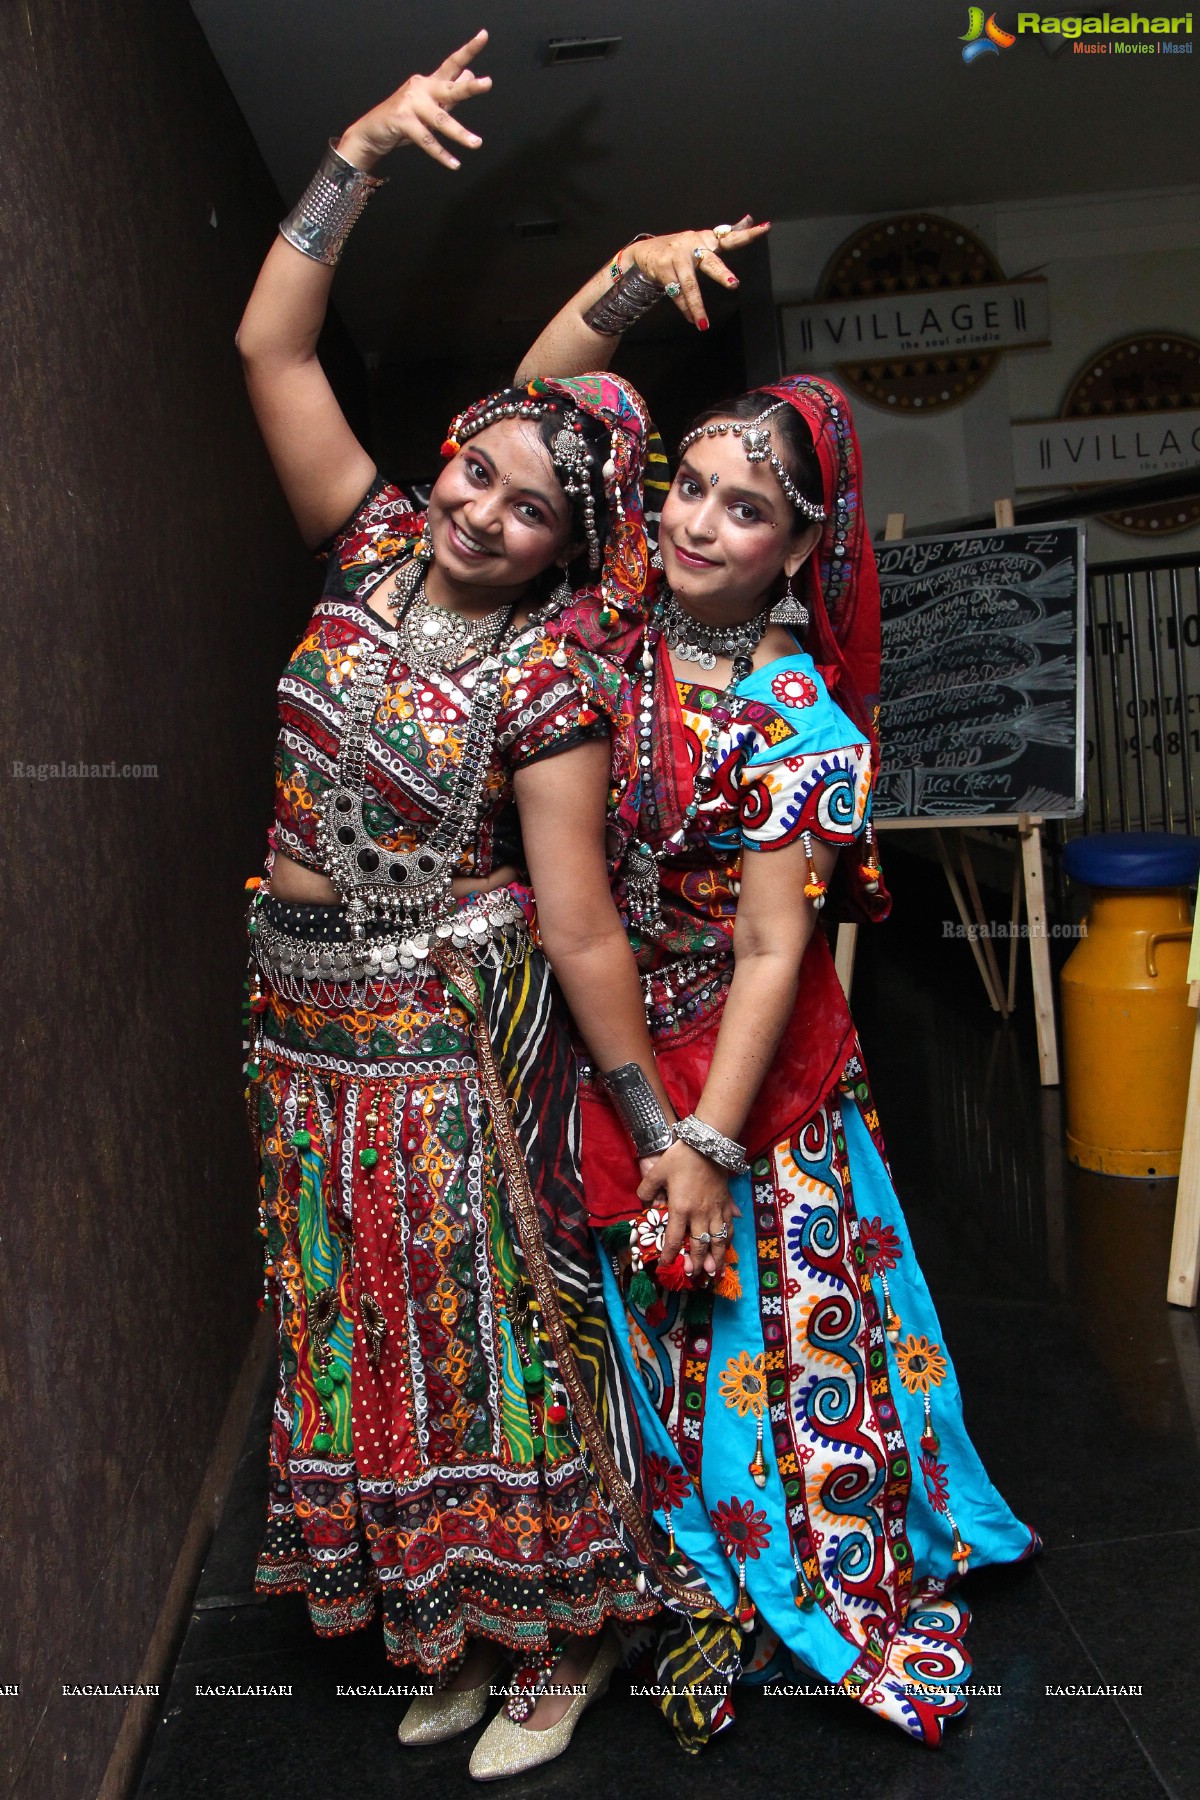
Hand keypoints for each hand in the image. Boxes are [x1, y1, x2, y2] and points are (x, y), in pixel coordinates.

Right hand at [336, 29, 492, 171]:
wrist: (372, 131)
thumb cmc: (404, 118)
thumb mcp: (430, 105)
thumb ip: (450, 93)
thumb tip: (470, 75)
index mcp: (430, 83)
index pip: (452, 64)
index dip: (469, 50)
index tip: (484, 36)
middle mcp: (421, 88)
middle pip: (449, 88)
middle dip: (468, 87)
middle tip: (487, 83)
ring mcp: (410, 104)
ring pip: (440, 119)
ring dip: (459, 133)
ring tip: (476, 143)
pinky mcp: (402, 121)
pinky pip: (426, 140)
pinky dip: (441, 154)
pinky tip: (454, 163)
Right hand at [627, 218, 771, 329]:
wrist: (644, 252)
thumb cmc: (679, 249)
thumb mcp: (702, 241)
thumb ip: (726, 234)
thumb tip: (749, 219)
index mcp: (705, 239)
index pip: (730, 236)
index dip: (747, 233)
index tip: (765, 228)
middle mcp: (692, 245)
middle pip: (709, 262)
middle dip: (721, 273)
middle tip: (733, 283)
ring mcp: (676, 257)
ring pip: (690, 285)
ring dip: (697, 306)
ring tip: (704, 323)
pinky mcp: (663, 269)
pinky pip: (676, 293)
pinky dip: (685, 308)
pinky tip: (693, 319)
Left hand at [638, 1140, 733, 1280]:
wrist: (707, 1144)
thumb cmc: (680, 1158)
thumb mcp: (656, 1172)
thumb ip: (647, 1190)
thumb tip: (644, 1204)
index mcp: (680, 1209)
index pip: (674, 1239)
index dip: (669, 1255)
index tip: (665, 1266)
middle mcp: (700, 1214)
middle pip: (699, 1246)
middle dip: (696, 1264)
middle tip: (693, 1277)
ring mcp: (716, 1210)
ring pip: (718, 1241)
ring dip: (716, 1259)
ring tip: (714, 1273)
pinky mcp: (726, 1204)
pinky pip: (729, 1227)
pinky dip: (728, 1240)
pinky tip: (727, 1247)